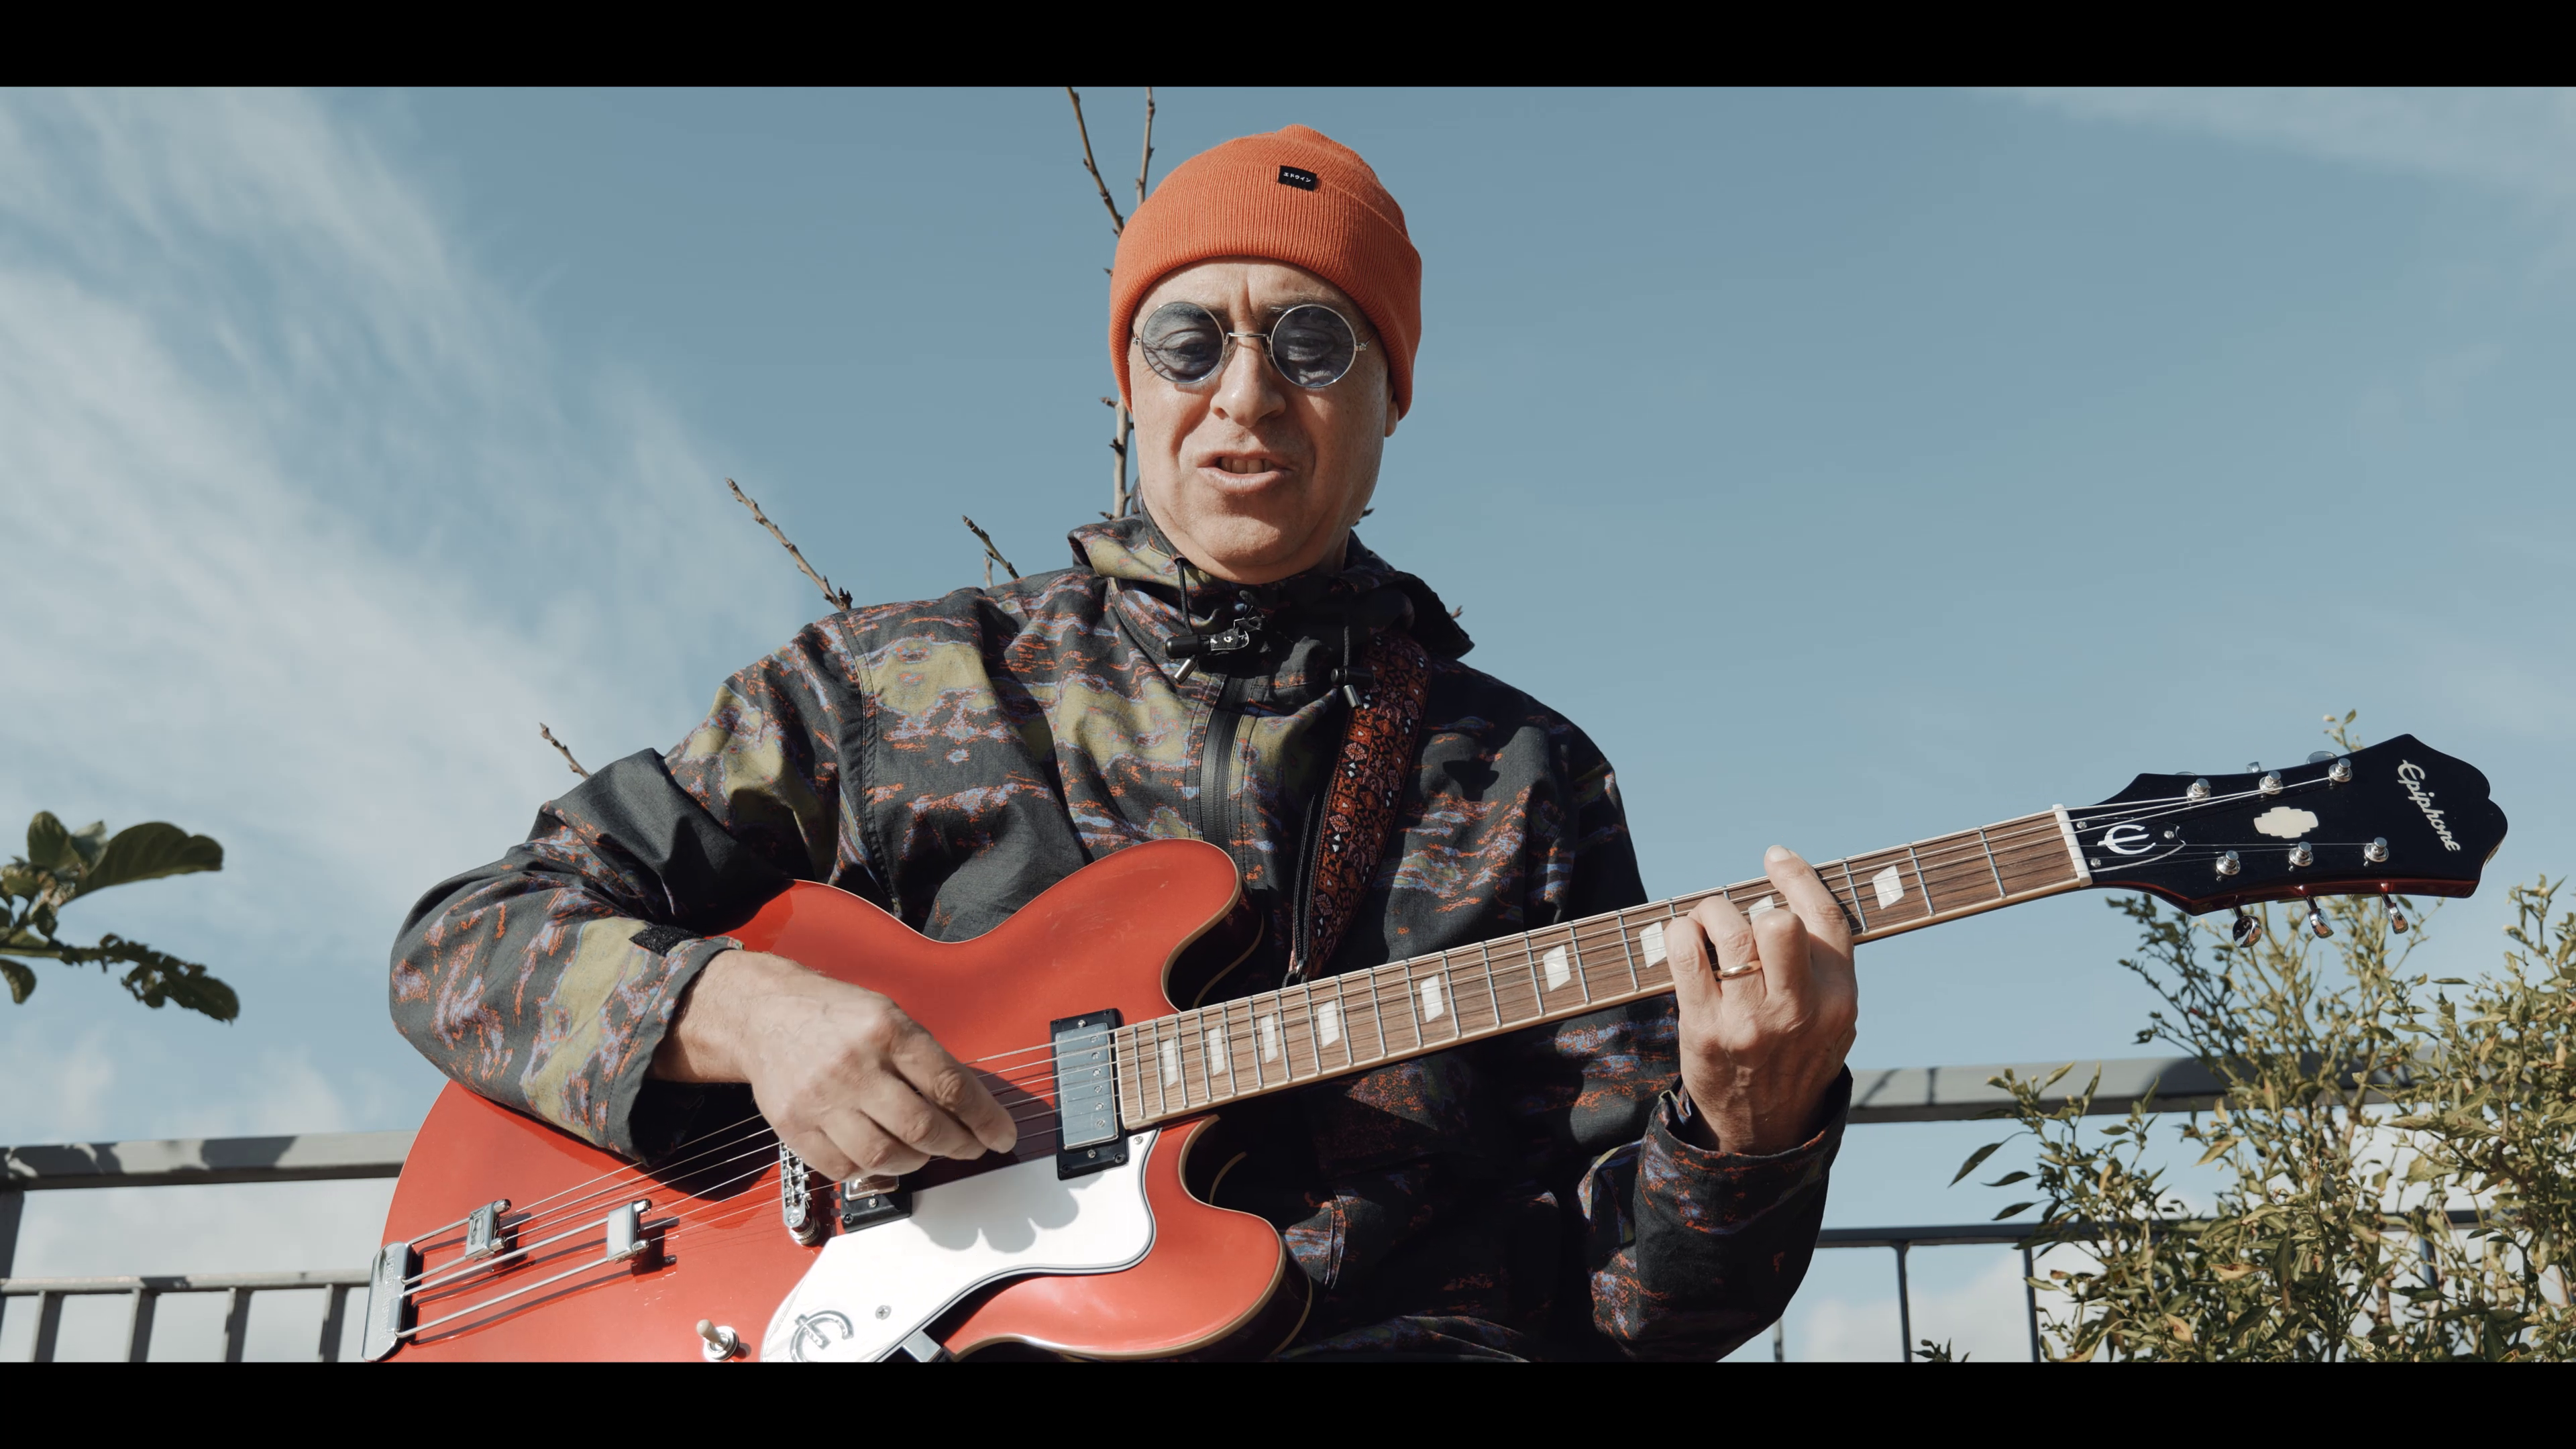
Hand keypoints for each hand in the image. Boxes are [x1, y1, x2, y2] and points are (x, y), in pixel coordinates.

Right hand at [651, 949, 1016, 1178]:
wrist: (764, 1014)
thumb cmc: (834, 1015)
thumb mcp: (889, 1015)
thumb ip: (924, 1058)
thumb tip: (970, 1107)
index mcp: (886, 1030)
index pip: (949, 1085)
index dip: (984, 1119)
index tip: (1000, 1135)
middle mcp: (854, 1065)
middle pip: (922, 1126)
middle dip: (958, 1145)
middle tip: (970, 1148)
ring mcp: (821, 1099)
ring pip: (885, 1155)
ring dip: (917, 1161)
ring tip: (925, 1151)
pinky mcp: (794, 1126)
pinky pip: (845, 1168)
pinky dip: (872, 1170)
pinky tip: (883, 1154)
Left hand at [1667, 846, 1859, 1155]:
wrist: (1764, 1128)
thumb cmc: (1797, 1057)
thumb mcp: (1834, 1018)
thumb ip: (1825, 965)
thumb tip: (1792, 891)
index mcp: (1838, 998)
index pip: (1825, 918)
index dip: (1799, 877)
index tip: (1775, 858)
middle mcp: (1798, 1009)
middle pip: (1779, 924)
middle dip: (1752, 904)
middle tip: (1735, 914)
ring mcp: (1750, 1022)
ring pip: (1730, 933)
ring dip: (1710, 912)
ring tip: (1705, 924)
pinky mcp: (1706, 1030)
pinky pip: (1685, 957)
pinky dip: (1679, 933)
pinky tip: (1683, 939)